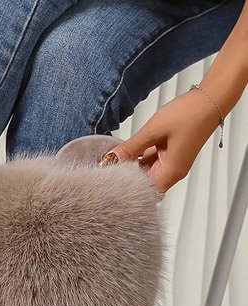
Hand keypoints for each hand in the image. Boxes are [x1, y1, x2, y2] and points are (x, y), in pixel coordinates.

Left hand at [102, 88, 222, 192]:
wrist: (210, 98)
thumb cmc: (188, 114)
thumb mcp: (152, 130)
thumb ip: (130, 148)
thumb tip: (111, 159)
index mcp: (170, 172)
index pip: (142, 190)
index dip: (125, 184)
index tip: (110, 174)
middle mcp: (172, 172)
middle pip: (143, 182)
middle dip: (126, 174)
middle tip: (110, 164)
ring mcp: (172, 164)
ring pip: (146, 171)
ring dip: (133, 163)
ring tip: (120, 153)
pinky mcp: (171, 155)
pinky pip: (151, 161)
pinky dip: (141, 155)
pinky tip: (131, 147)